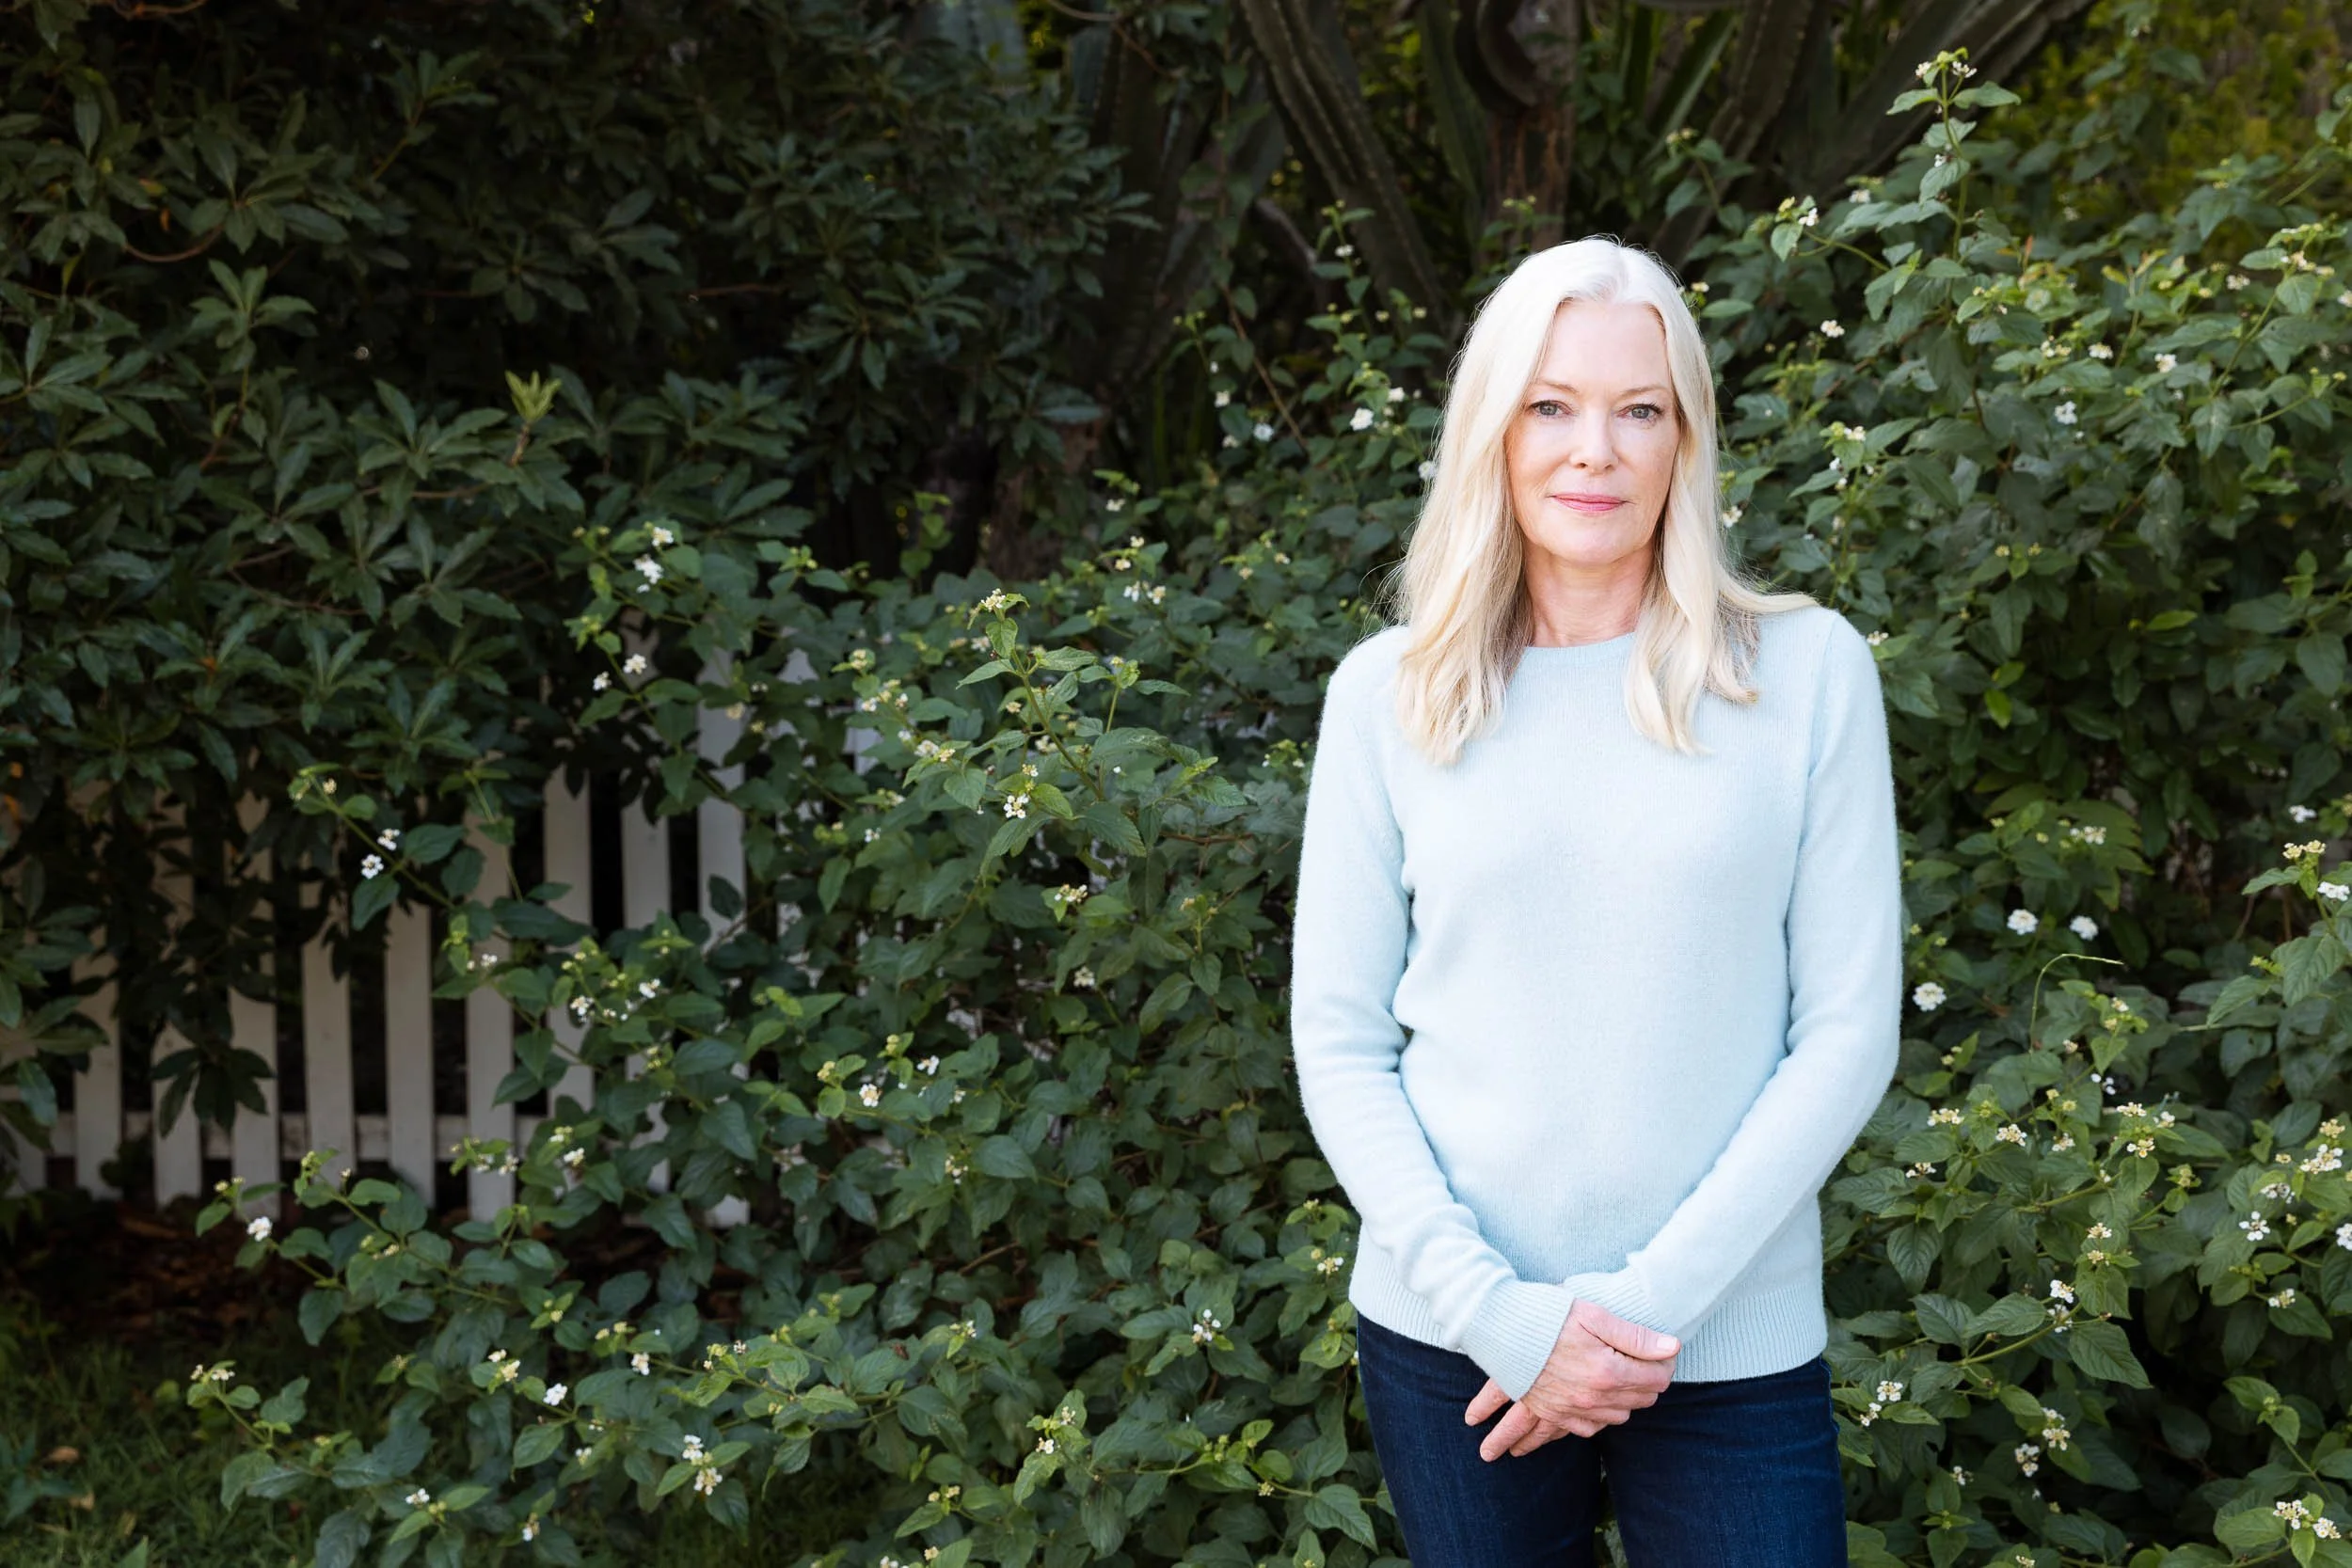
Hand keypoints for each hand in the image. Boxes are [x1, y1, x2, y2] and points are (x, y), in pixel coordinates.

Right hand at [1463, 1298, 1679, 1460]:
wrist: (1502, 1329)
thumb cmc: (1549, 1316)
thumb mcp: (1595, 1316)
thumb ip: (1635, 1336)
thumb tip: (1672, 1347)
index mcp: (1609, 1371)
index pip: (1658, 1378)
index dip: (1665, 1362)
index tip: (1662, 1350)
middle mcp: (1595, 1398)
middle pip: (1643, 1399)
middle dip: (1649, 1381)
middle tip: (1644, 1360)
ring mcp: (1574, 1409)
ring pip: (1620, 1416)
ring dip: (1627, 1400)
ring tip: (1623, 1378)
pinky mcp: (1556, 1414)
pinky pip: (1589, 1429)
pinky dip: (1599, 1418)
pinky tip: (1599, 1403)